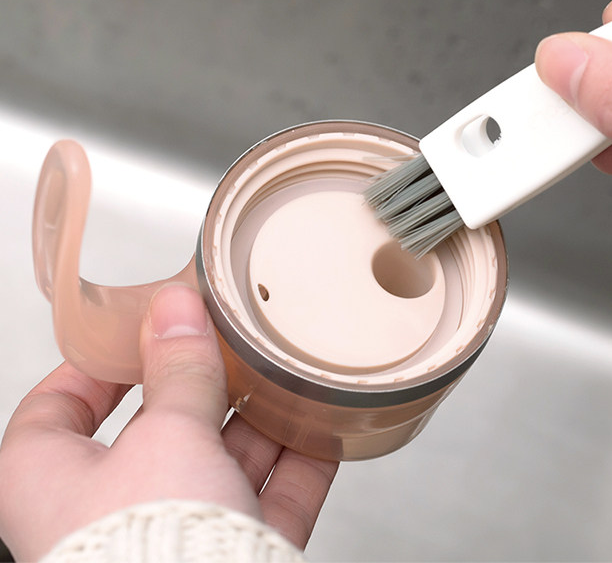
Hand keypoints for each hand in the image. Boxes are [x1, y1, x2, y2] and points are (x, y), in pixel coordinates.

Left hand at [0, 285, 337, 560]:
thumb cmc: (151, 548)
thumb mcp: (167, 432)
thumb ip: (177, 367)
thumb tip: (174, 307)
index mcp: (54, 482)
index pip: (56, 408)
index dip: (96, 365)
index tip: (140, 331)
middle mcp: (107, 512)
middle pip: (156, 429)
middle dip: (202, 386)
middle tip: (231, 342)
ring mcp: (173, 534)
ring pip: (218, 462)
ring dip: (258, 420)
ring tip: (287, 373)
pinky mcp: (229, 554)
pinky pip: (266, 499)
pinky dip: (296, 463)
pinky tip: (323, 427)